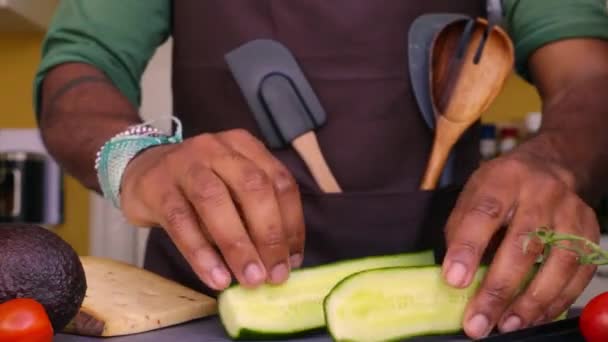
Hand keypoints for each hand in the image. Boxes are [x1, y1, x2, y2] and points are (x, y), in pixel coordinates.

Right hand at [119, 129, 304, 290]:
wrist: (141, 170)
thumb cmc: (198, 186)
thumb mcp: (232, 187)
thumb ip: (255, 214)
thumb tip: (282, 261)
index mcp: (245, 146)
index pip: (279, 182)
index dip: (291, 223)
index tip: (292, 261)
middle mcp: (217, 148)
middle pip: (252, 187)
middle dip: (268, 235)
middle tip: (274, 274)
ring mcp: (185, 164)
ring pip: (215, 201)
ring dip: (237, 245)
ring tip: (250, 279)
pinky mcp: (157, 186)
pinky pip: (181, 221)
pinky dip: (201, 253)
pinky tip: (215, 277)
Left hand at [442, 137, 599, 338]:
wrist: (548, 169)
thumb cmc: (501, 189)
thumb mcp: (472, 196)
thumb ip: (461, 231)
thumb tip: (455, 277)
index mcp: (503, 179)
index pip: (484, 213)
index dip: (468, 248)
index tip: (454, 280)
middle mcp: (541, 193)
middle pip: (523, 244)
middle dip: (498, 289)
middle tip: (478, 321)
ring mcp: (570, 213)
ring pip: (558, 262)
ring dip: (531, 301)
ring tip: (507, 325)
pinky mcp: (590, 233)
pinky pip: (578, 273)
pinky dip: (556, 300)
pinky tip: (534, 316)